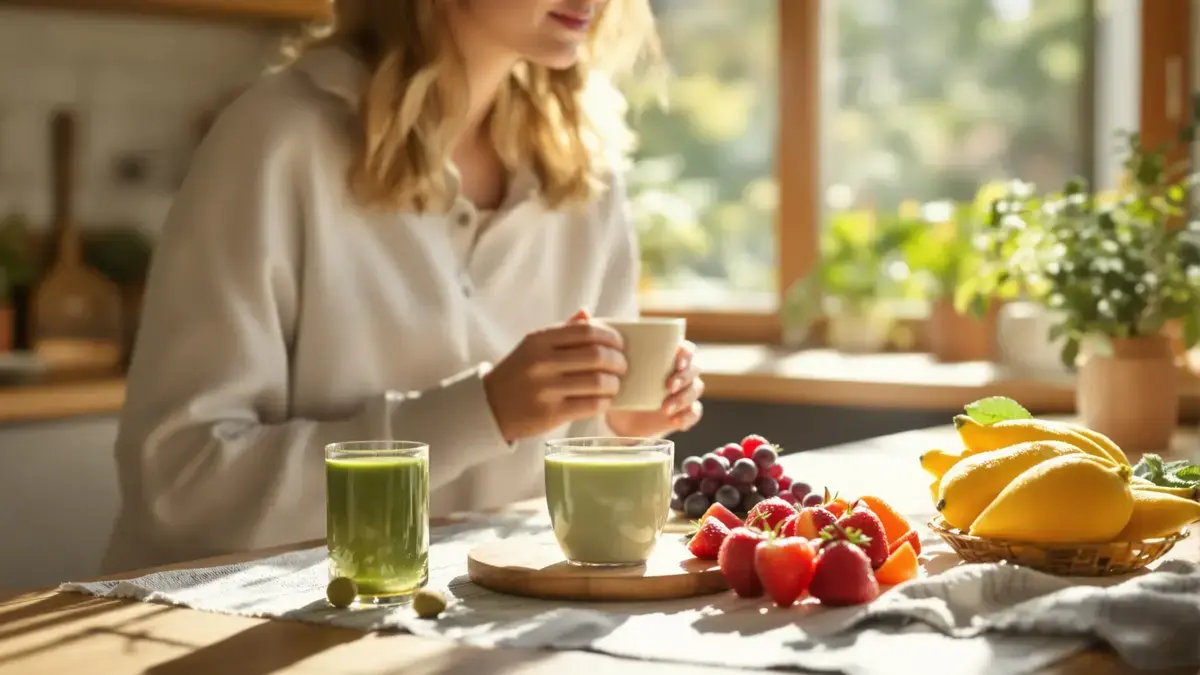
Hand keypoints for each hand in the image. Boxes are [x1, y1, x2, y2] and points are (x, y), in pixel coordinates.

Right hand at [483, 317, 627, 442]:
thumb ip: (561, 331)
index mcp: (539, 340)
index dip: (611, 336)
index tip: (620, 344)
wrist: (490, 406)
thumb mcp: (532, 346)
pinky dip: (605, 402)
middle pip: (596, 356)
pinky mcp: (550, 413)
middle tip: (622, 366)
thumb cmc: (518, 373)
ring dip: (614, 384)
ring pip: (598, 382)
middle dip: (618, 361)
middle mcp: (542, 362)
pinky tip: (605, 401)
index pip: (587, 331)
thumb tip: (588, 315)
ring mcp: (545, 388)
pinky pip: (591, 405)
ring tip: (615, 384)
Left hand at [606, 340, 703, 437]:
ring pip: (696, 389)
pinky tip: (675, 421)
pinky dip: (687, 417)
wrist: (623, 418)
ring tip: (665, 409)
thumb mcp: (621, 375)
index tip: (677, 364)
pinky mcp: (686, 411)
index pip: (687, 349)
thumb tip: (614, 358)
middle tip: (668, 386)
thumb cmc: (624, 388)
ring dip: (683, 398)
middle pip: (694, 369)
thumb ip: (622, 365)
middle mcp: (682, 372)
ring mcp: (686, 391)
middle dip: (684, 377)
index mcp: (669, 357)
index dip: (686, 355)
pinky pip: (695, 413)